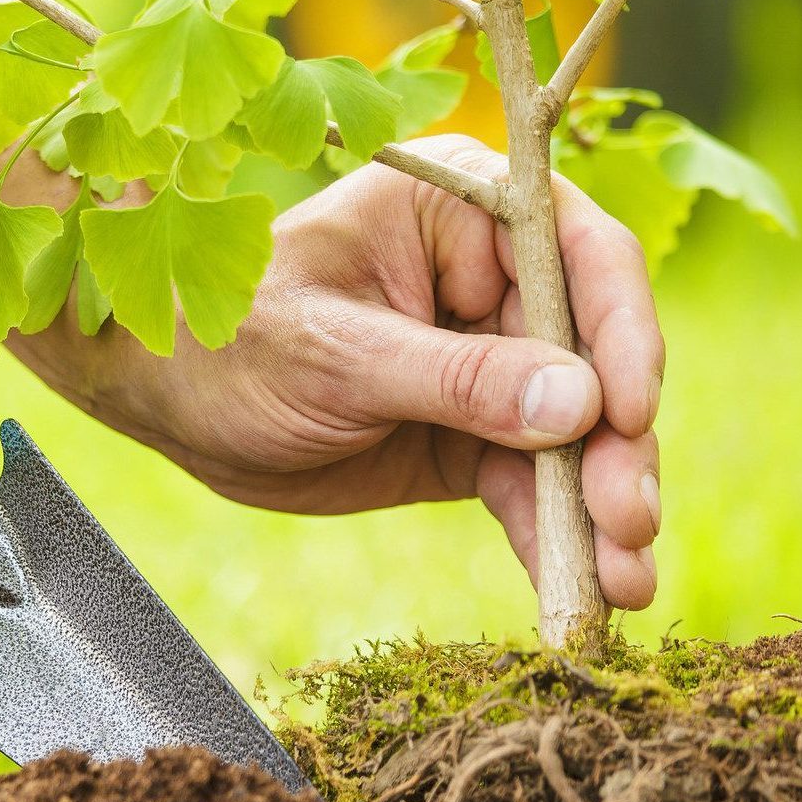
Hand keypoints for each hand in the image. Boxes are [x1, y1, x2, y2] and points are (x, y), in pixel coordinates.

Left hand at [78, 136, 662, 609]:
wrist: (171, 401)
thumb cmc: (231, 341)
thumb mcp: (334, 355)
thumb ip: (454, 379)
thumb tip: (582, 403)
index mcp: (461, 209)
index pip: (578, 255)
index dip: (621, 333)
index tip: (630, 413)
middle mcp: (494, 278)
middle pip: (597, 357)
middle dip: (618, 446)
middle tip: (627, 524)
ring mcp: (492, 363)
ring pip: (578, 434)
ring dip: (602, 507)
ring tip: (620, 583)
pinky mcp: (476, 436)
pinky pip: (533, 486)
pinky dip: (558, 536)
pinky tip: (585, 592)